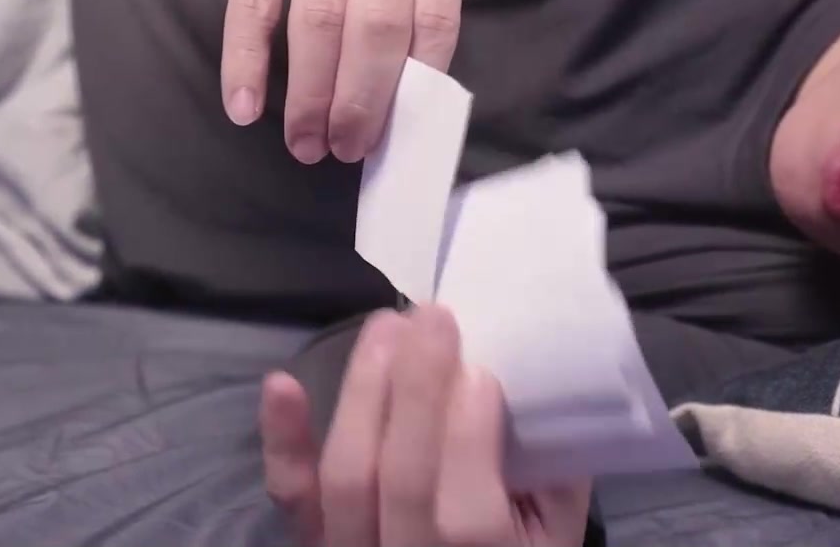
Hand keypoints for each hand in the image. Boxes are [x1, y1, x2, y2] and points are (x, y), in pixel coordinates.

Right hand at [223, 0, 471, 163]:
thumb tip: (405, 99)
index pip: (437, 23)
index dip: (415, 90)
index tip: (395, 140)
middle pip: (378, 28)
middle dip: (360, 103)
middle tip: (343, 153)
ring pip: (318, 19)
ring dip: (309, 92)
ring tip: (302, 143)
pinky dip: (247, 57)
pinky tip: (244, 104)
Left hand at [259, 307, 593, 546]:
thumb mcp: (556, 534)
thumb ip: (556, 473)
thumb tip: (545, 383)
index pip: (468, 513)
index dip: (469, 437)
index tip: (481, 370)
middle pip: (401, 477)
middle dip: (417, 387)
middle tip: (434, 316)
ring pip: (345, 476)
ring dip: (363, 389)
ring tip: (388, 326)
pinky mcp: (314, 537)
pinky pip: (292, 496)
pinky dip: (284, 440)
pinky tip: (283, 383)